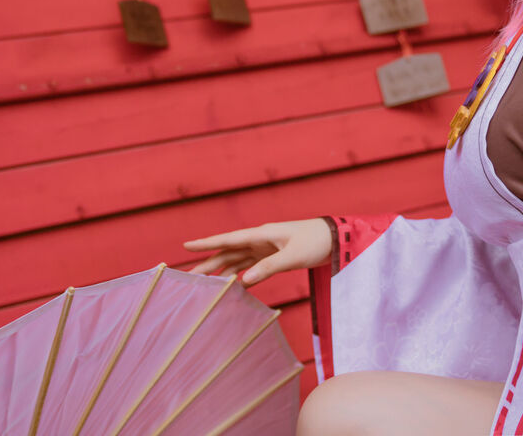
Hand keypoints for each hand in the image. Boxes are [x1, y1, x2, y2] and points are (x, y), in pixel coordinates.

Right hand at [183, 218, 333, 285]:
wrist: (337, 238)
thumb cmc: (316, 242)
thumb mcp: (293, 256)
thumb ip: (268, 268)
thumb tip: (243, 282)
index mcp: (262, 234)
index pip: (229, 239)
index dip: (207, 243)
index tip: (186, 246)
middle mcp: (260, 240)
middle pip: (228, 252)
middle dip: (208, 263)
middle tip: (188, 276)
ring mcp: (267, 249)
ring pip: (238, 260)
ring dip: (222, 271)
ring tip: (206, 285)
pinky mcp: (275, 257)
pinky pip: (253, 267)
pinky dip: (242, 276)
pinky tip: (234, 287)